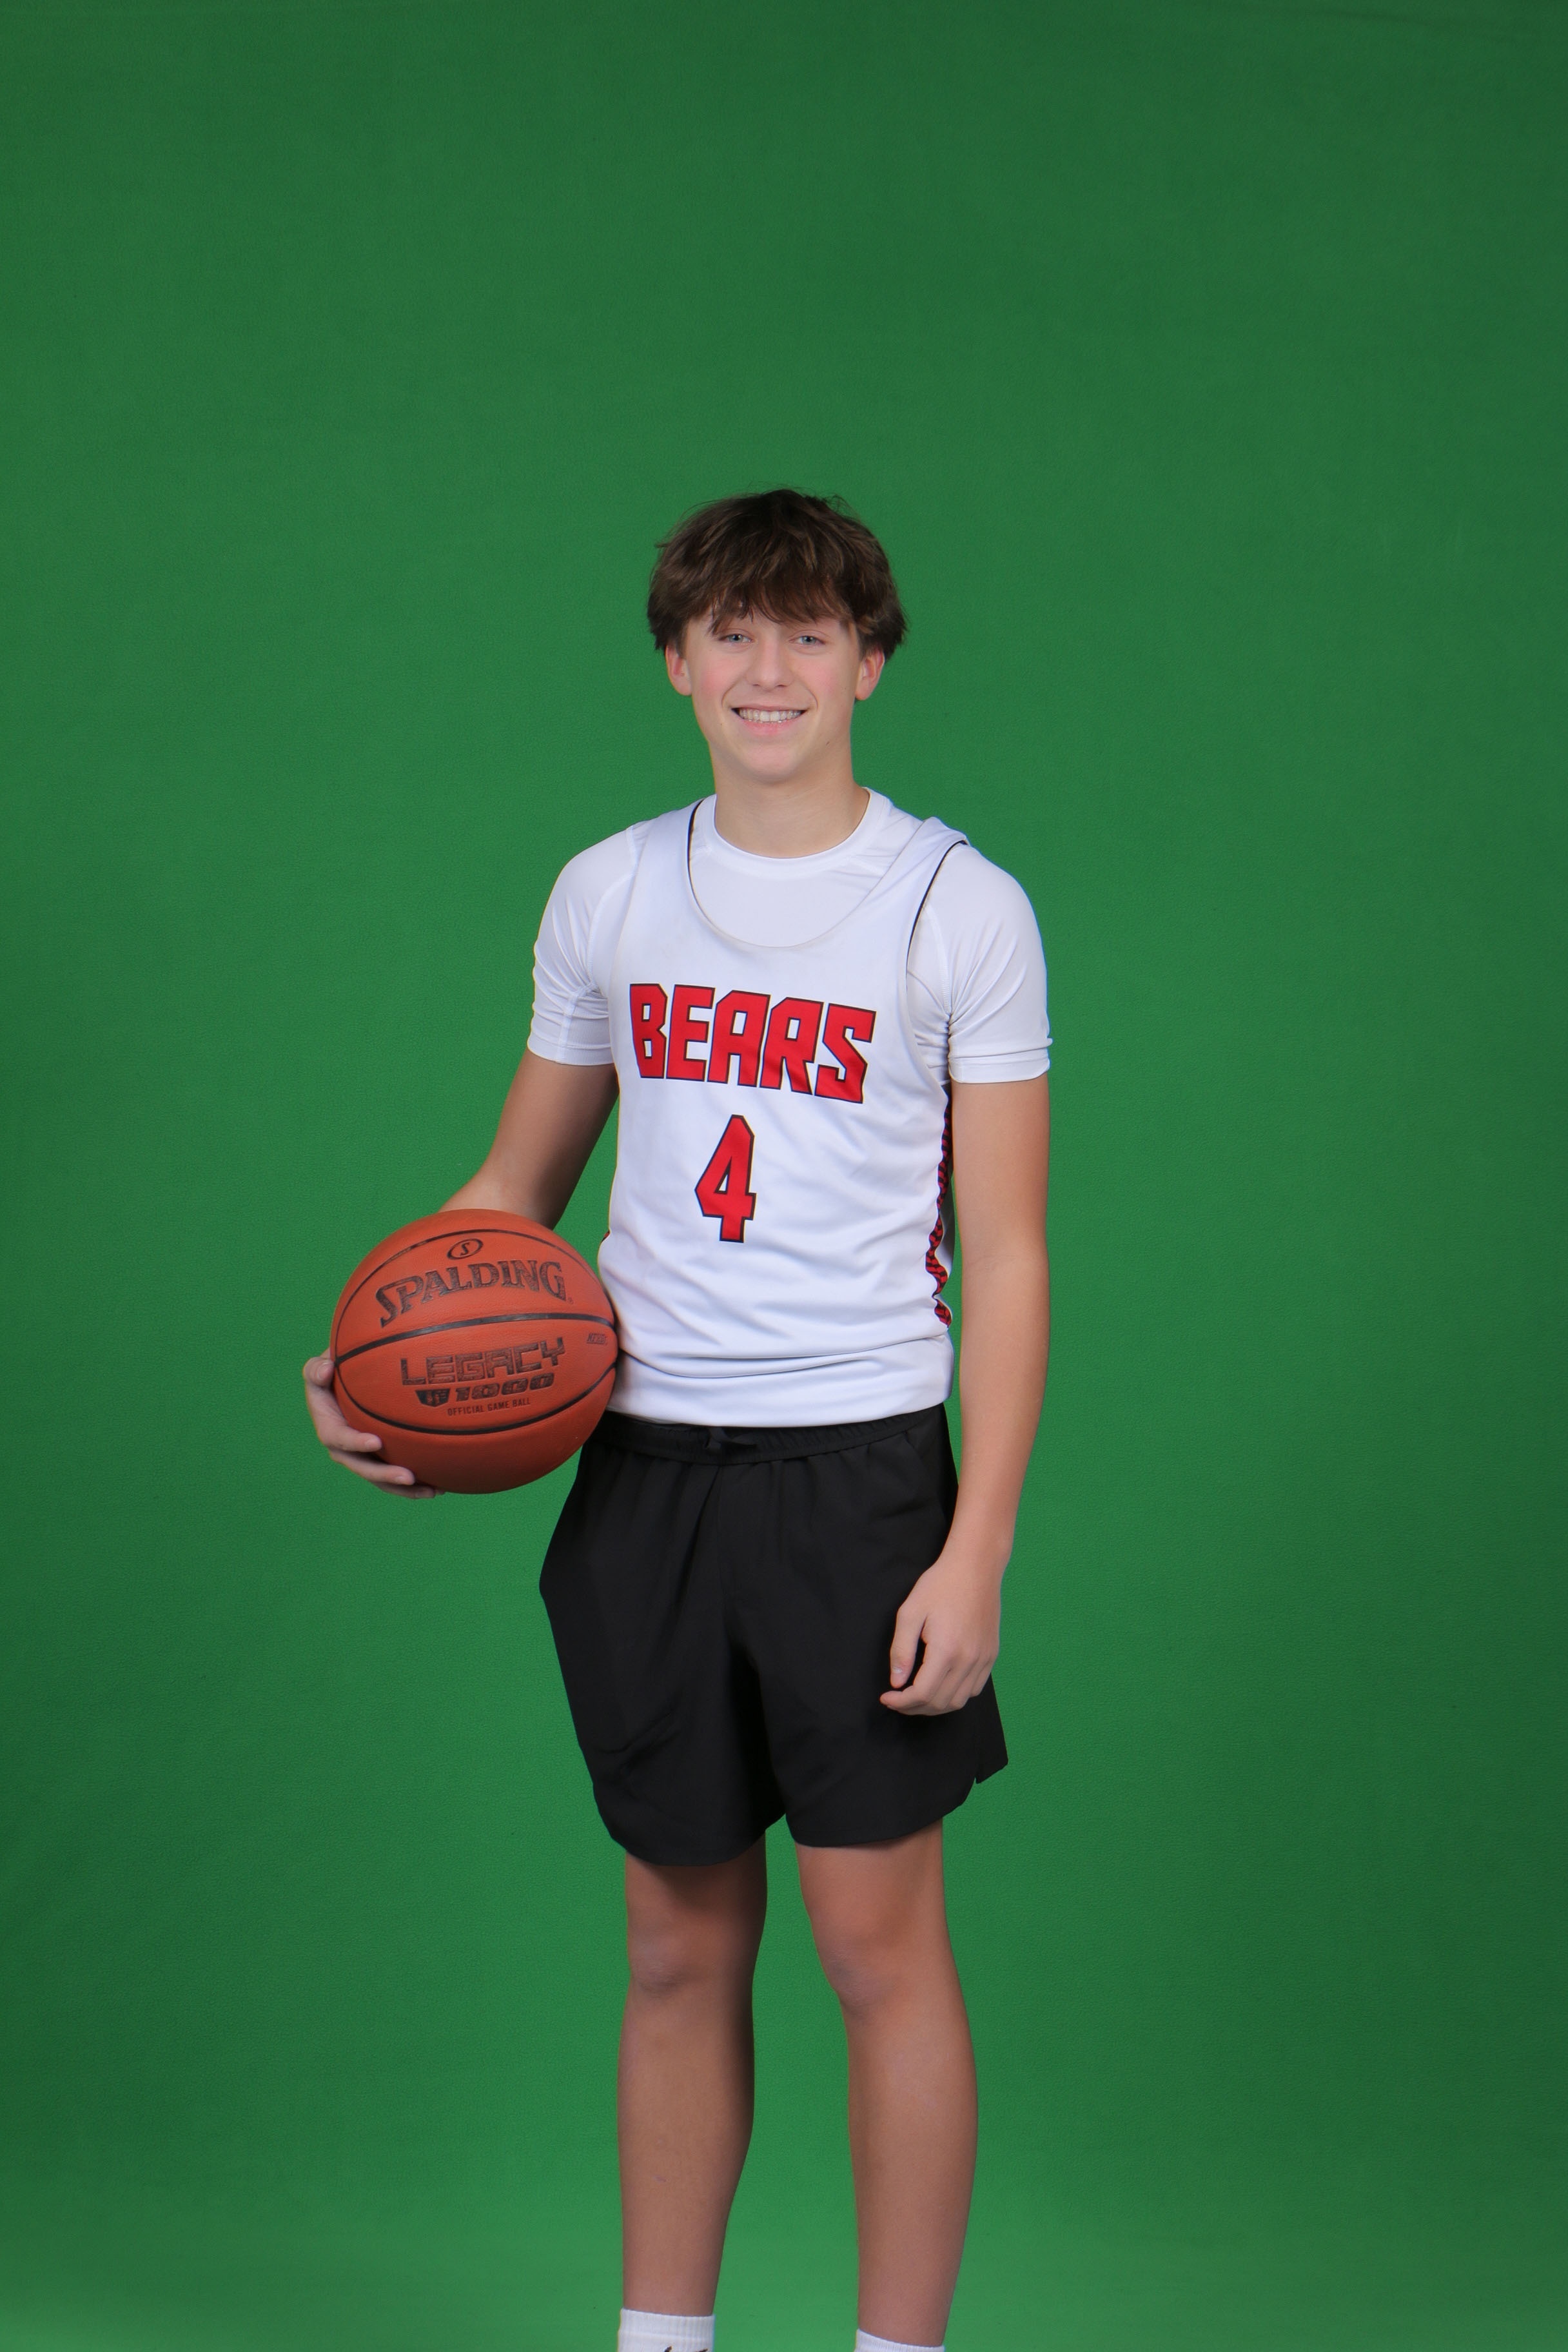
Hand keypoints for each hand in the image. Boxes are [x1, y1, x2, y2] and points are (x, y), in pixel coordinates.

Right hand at [302, 1353, 443, 1497]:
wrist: (342, 1387)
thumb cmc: (330, 1375)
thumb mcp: (316, 1370)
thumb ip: (316, 1370)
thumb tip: (327, 1369)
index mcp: (329, 1429)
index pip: (339, 1439)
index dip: (355, 1443)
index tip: (376, 1442)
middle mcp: (345, 1450)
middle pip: (364, 1467)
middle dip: (385, 1475)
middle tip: (408, 1477)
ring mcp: (363, 1457)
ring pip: (382, 1478)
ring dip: (405, 1488)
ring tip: (432, 1491)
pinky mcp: (379, 1458)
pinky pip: (394, 1473)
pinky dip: (415, 1483)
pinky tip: (440, 1486)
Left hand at [881, 1544, 1002, 1715]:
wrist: (975, 1567)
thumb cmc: (939, 1585)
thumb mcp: (910, 1612)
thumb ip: (901, 1650)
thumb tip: (897, 1682)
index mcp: (947, 1650)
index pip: (923, 1694)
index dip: (901, 1702)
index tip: (886, 1697)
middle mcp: (969, 1660)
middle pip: (940, 1703)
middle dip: (914, 1707)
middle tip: (897, 1699)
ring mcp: (983, 1659)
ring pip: (959, 1701)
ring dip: (935, 1706)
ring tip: (916, 1697)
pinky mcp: (991, 1655)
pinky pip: (974, 1689)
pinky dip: (955, 1695)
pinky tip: (941, 1685)